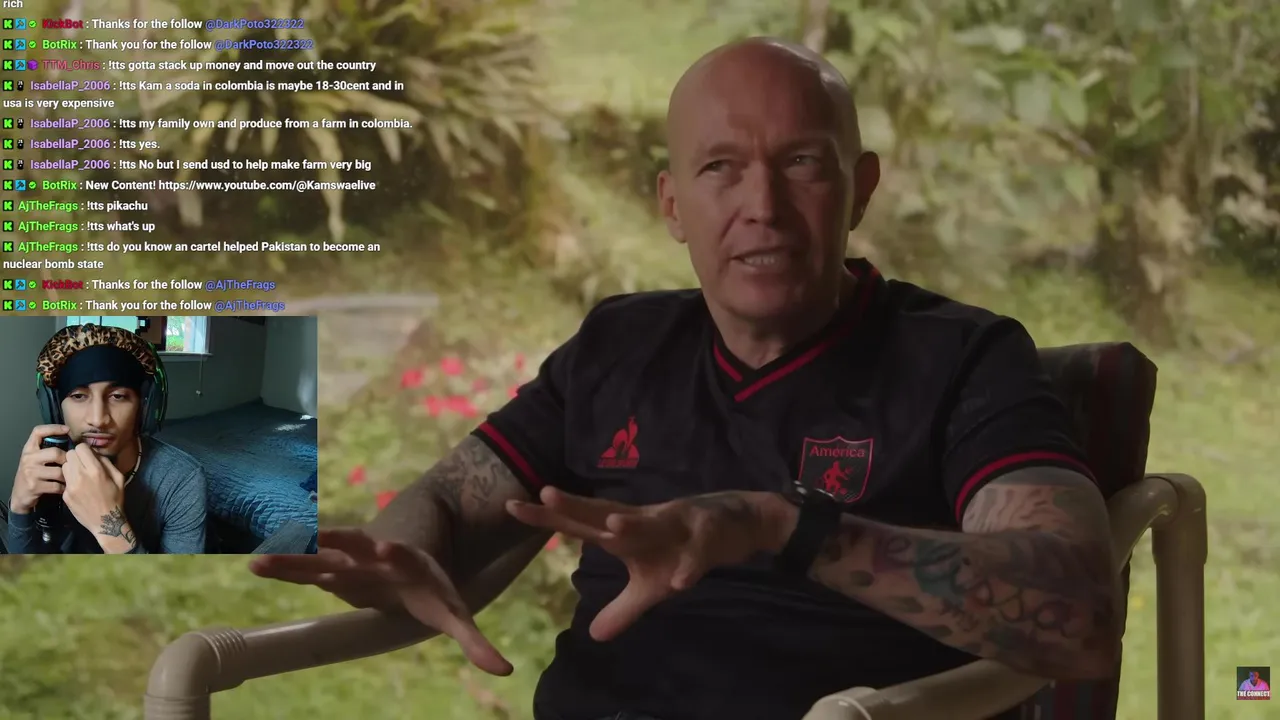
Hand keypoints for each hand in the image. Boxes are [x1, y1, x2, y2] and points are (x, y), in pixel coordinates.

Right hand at [8, 424, 69, 513]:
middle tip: (72, 465)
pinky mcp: (34, 486)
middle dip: (68, 460)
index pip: (38, 432)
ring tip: (69, 478)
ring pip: (59, 471)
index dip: (53, 428)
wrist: (20, 494)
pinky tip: (64, 487)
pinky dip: (64, 488)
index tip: (67, 430)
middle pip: (56, 453)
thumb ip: (48, 450)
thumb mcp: (36, 459)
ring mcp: (30, 472)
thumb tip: (72, 443)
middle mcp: (28, 458)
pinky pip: (57, 485)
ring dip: (68, 476)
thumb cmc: (33, 473)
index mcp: (29, 449)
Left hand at [61, 443, 126, 531]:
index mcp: (96, 470)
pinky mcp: (65, 495)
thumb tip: (95, 453)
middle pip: (69, 455)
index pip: (81, 448)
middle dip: (76, 456)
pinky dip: (70, 480)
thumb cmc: (115, 499)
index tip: (88, 455)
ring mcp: (70, 486)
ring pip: (64, 466)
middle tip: (83, 463)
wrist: (105, 522)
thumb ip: (106, 463)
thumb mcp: (119, 478)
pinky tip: (78, 487)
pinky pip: (64, 480)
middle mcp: (81, 476)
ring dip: (71, 467)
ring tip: (79, 474)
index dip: (85, 450)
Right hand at [249, 528, 512, 675]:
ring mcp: (349, 559)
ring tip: (261, 558)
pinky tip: (254, 564)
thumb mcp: (454, 615)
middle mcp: (374, 554)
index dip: (396, 550)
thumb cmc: (430, 591)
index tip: (390, 545)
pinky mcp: (329, 568)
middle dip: (336, 542)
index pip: (402, 554)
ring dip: (294, 556)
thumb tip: (504, 671)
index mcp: (408, 562)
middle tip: (317, 538)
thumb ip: (475, 642)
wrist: (406, 562)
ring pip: (319, 555)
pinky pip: (303, 567)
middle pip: (354, 546)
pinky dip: (282, 565)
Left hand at [506, 487, 773, 640]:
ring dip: (634, 525)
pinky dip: (690, 565)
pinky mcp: (708, 535)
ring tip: (611, 526)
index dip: (549, 516)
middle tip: (545, 495)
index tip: (511, 506)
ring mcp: (678, 523)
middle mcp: (646, 521)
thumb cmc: (684, 549)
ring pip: (653, 524)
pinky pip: (698, 553)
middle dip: (578, 505)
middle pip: (606, 511)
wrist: (738, 526)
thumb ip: (623, 608)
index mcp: (627, 531)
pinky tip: (679, 581)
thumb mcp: (653, 586)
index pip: (581, 522)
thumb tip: (593, 636)